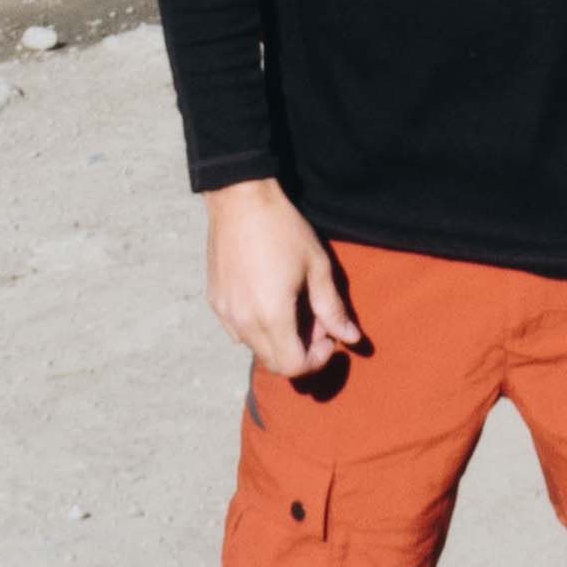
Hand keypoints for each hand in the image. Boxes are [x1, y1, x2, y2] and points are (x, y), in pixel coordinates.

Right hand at [202, 180, 360, 378]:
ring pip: (255, 348)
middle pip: (274, 363)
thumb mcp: (317, 266)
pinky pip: (237, 331)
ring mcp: (225, 313)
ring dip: (278, 340)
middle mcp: (243, 322)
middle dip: (300, 351)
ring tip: (292, 308)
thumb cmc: (283, 229)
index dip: (317, 360)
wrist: (240, 200)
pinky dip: (257, 327)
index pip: (293, 367)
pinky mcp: (214, 301)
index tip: (329, 337)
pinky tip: (268, 298)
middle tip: (315, 322)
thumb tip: (352, 339)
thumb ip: (333, 309)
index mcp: (272, 315)